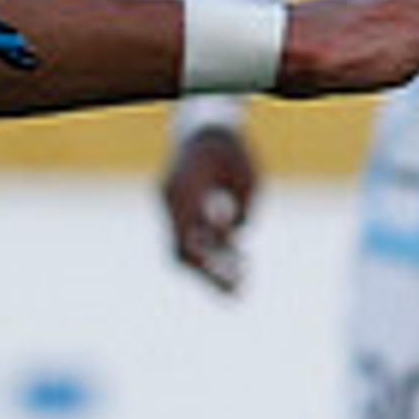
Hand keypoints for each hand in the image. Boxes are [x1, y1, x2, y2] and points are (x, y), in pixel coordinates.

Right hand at [161, 125, 259, 295]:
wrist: (204, 123)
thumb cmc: (231, 148)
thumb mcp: (249, 179)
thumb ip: (243, 211)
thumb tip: (236, 237)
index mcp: (182, 194)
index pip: (187, 245)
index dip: (209, 269)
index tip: (234, 283)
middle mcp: (169, 201)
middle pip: (180, 252)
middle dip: (207, 276)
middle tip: (236, 295)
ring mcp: (168, 204)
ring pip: (183, 247)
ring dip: (210, 266)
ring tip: (239, 283)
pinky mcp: (175, 206)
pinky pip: (188, 235)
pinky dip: (210, 249)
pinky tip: (235, 259)